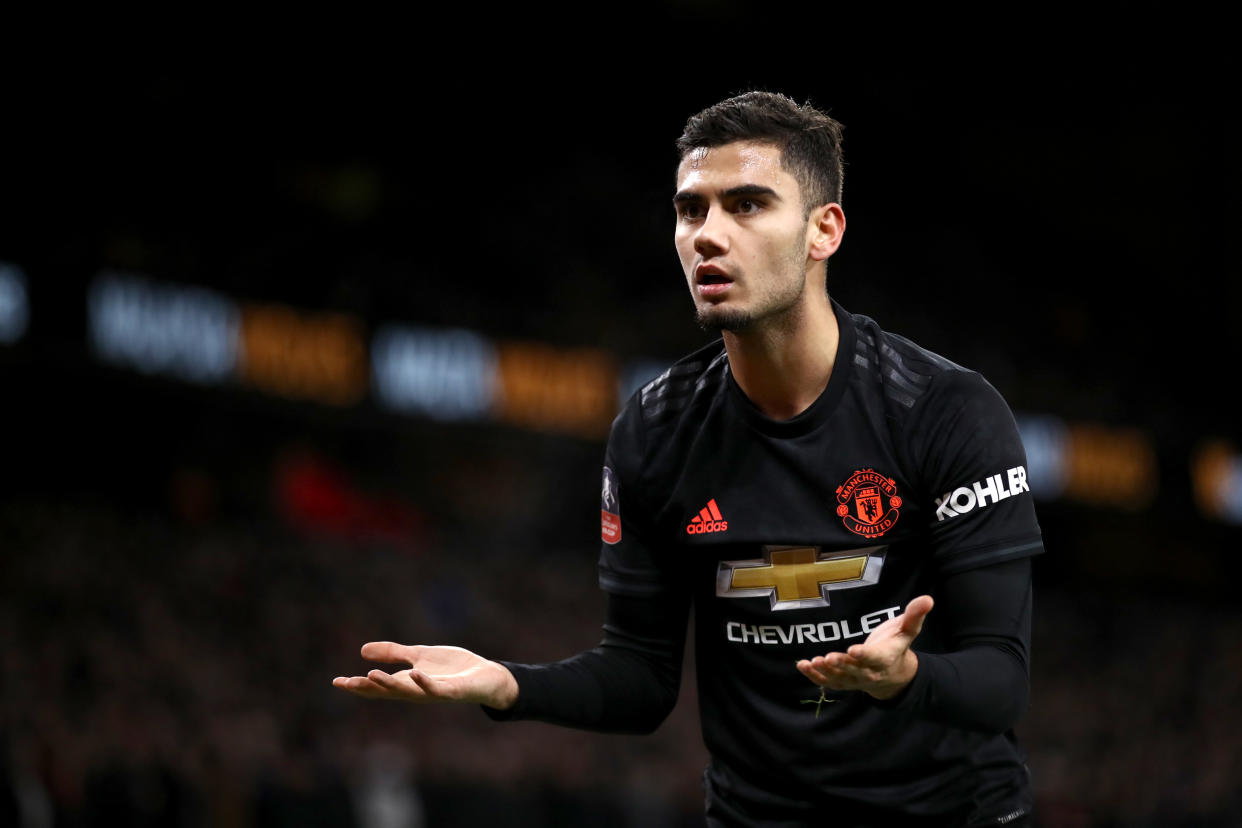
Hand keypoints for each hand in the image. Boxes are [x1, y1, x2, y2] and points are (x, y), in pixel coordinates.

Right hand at [332, 642, 518, 709]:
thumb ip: (394, 653)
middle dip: (367, 688)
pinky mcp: (452, 691)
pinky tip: (414, 673)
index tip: (336, 682)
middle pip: (387, 692)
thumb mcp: (419, 655)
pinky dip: (424, 682)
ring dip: (390, 685)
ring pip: (408, 692)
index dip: (358, 685)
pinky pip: (436, 689)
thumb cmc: (454, 669)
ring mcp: (434, 692)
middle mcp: (417, 691)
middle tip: (346, 683)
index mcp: (408, 683)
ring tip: (371, 675)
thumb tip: (362, 650)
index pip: (378, 687)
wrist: (486, 676)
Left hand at [795, 595, 932, 699]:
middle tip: (828, 657)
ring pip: (840, 678)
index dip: (864, 655)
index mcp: (886, 658)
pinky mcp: (844, 682)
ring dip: (826, 672)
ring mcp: (856, 679)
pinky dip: (815, 677)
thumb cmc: (897, 645)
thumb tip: (928, 599)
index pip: (875, 658)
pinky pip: (829, 683)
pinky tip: (803, 666)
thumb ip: (915, 615)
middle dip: (842, 664)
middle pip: (855, 670)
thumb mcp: (908, 630)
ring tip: (812, 662)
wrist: (895, 674)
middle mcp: (870, 672)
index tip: (853, 650)